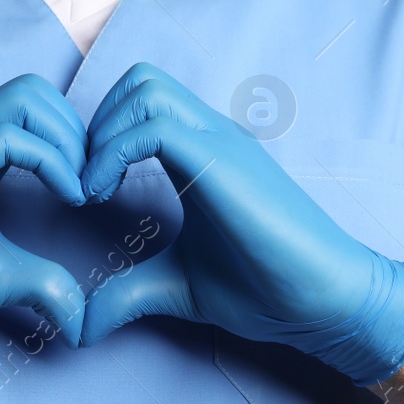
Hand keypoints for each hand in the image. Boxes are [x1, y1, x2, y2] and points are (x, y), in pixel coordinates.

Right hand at [0, 75, 87, 386]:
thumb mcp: (0, 278)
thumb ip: (43, 283)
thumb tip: (83, 320)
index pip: (34, 111)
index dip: (74, 142)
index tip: (92, 192)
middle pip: (35, 91)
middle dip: (78, 132)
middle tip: (93, 186)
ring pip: (26, 98)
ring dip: (68, 140)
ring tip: (80, 191)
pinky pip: (10, 136)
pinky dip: (52, 161)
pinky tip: (67, 198)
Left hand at [78, 63, 403, 386]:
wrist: (324, 303)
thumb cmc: (264, 289)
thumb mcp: (174, 285)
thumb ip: (126, 292)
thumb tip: (80, 324)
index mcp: (202, 153)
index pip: (142, 101)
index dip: (100, 136)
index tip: (86, 192)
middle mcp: (211, 137)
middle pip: (140, 79)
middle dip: (96, 124)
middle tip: (86, 185)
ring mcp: (220, 144)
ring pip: (144, 88)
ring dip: (101, 134)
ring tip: (92, 192)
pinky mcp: (222, 164)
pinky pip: (153, 128)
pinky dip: (110, 156)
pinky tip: (102, 200)